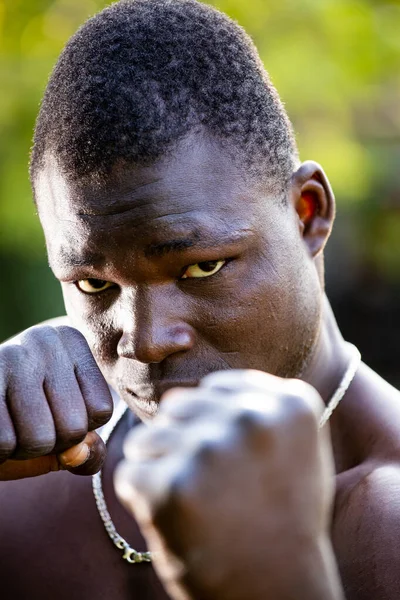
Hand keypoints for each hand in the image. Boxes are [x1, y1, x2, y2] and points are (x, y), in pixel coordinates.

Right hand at [0, 325, 112, 479]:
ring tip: (12, 424)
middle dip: (51, 443)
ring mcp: (10, 357)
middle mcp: (44, 341)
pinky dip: (2, 451)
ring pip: (39, 439)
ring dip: (24, 449)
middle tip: (29, 422)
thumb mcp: (63, 429)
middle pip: (73, 427)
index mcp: (72, 341)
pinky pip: (6, 443)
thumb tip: (78, 453)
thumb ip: (87, 450)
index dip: (78, 430)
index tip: (54, 410)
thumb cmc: (23, 416)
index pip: (100, 410)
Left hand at [115, 370, 342, 599]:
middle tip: (208, 486)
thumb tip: (205, 388)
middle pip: (178, 406)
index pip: (216, 387)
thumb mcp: (293, 447)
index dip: (214, 425)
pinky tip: (176, 522)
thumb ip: (260, 406)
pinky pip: (130, 474)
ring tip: (191, 504)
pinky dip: (142, 498)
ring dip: (158, 468)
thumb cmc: (282, 517)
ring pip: (147, 437)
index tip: (233, 461)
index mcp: (288, 403)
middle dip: (181, 441)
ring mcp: (210, 449)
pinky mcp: (172, 486)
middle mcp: (251, 417)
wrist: (278, 591)